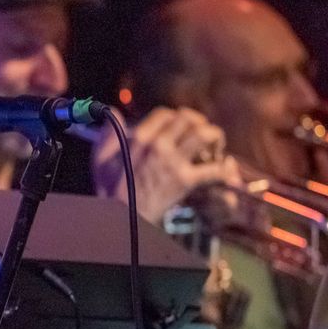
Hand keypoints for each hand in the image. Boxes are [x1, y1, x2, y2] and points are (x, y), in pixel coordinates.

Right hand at [92, 107, 242, 225]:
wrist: (122, 218)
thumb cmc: (110, 190)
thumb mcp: (101, 157)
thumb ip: (108, 133)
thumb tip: (113, 111)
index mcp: (139, 137)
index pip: (165, 114)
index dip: (176, 117)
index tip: (180, 125)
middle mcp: (158, 145)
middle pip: (188, 119)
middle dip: (199, 122)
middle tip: (202, 132)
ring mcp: (173, 162)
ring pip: (204, 135)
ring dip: (214, 136)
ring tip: (216, 144)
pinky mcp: (185, 180)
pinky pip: (213, 169)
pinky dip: (224, 169)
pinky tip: (226, 169)